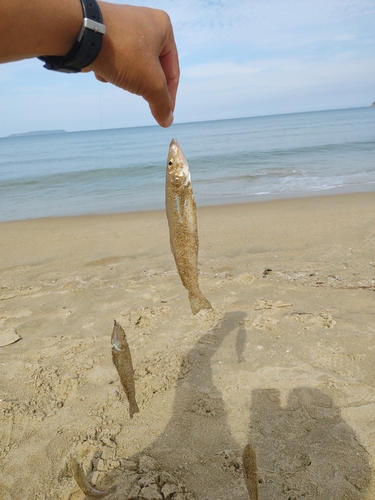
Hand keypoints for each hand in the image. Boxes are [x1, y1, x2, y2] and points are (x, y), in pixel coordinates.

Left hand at [90, 3, 179, 127]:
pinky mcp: (104, 31)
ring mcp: (123, 25)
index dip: (170, 95)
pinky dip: (111, 68)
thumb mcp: (151, 83)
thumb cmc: (124, 53)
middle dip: (144, 84)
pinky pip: (115, 57)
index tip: (165, 113)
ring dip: (127, 77)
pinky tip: (103, 71)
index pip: (172, 70)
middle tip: (141, 98)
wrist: (81, 34)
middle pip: (152, 67)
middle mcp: (145, 22)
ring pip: (133, 64)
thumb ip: (162, 103)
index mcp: (163, 28)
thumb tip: (167, 120)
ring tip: (119, 79)